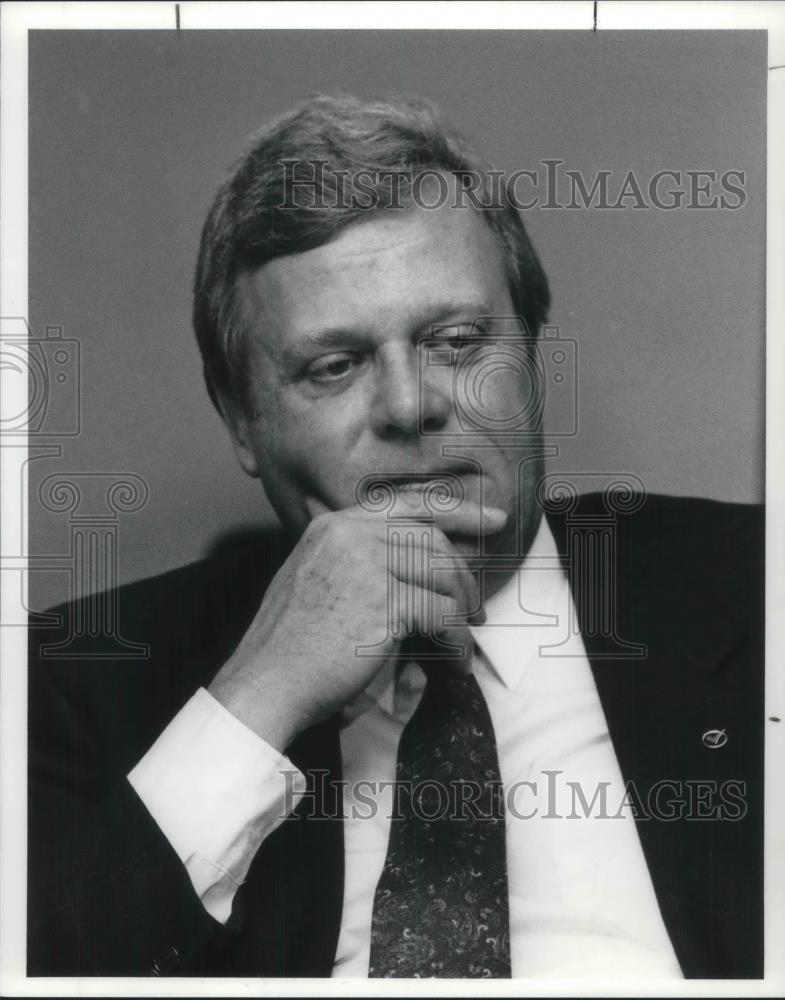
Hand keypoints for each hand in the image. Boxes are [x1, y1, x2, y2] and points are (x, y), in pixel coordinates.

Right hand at [208, 498, 506, 750]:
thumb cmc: (290, 646)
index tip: (491, 519)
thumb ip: (355, 561)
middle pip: (431, 538)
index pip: (405, 503)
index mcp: (332, 526)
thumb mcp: (315, 581)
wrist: (265, 683)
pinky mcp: (383, 602)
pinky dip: (456, 643)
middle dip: (463, 573)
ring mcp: (365, 564)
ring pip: (443, 575)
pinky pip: (443, 615)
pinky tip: (453, 663)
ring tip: (462, 640)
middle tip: (476, 607)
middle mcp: (349, 534)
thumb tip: (417, 566)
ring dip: (461, 612)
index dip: (454, 509)